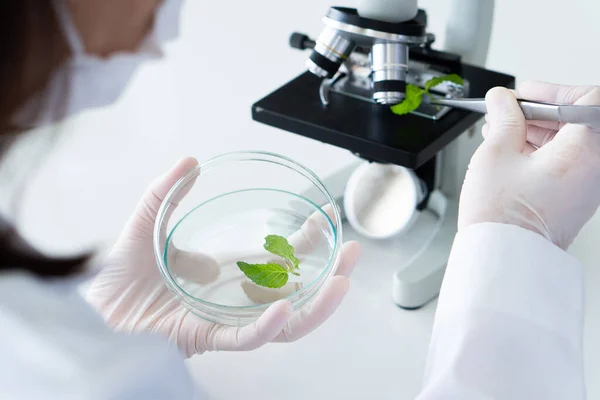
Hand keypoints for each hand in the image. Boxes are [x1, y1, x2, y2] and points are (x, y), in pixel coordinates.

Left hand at [86, 158, 360, 357]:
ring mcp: (224, 319)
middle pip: (295, 293)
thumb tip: (190, 162)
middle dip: (329, 274)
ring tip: (340, 283)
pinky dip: (268, 325)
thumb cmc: (118, 276)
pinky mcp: (207, 337)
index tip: (326, 219)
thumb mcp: (147, 223)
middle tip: (352, 252)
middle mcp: (233, 299)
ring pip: (285, 323)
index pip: (280, 259)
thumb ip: (167, 192)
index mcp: (226, 272)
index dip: (307, 242)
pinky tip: (285, 306)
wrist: (89, 310)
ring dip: (317, 305)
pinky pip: (246, 337)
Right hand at [458, 82, 599, 249]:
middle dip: (539, 111)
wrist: (504, 257)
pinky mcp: (576, 198)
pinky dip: (542, 151)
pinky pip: (566, 162)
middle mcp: (596, 168)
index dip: (552, 90)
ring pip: (570, 142)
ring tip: (500, 133)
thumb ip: (503, 119)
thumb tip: (503, 100)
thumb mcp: (496, 153)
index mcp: (585, 150)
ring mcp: (588, 185)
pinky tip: (511, 153)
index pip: (586, 99)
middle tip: (507, 112)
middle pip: (578, 121)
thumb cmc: (503, 216)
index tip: (525, 95)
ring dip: (537, 131)